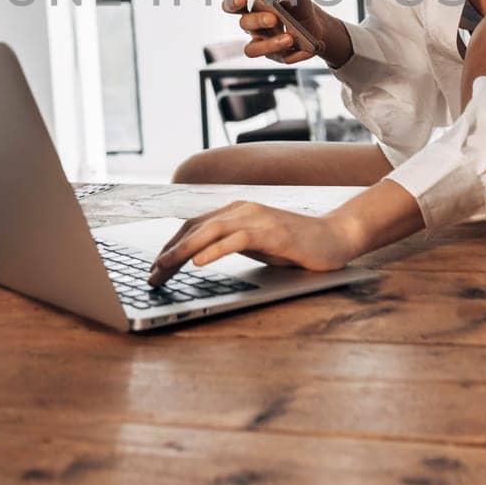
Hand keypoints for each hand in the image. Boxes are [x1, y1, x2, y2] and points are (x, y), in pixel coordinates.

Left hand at [148, 200, 355, 285]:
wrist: (334, 237)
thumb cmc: (294, 245)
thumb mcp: (256, 244)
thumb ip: (230, 243)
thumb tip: (198, 257)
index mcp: (236, 211)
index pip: (194, 227)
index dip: (171, 246)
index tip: (155, 268)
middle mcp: (242, 209)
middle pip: (195, 228)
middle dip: (169, 252)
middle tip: (151, 275)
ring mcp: (257, 218)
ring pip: (210, 231)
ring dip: (183, 252)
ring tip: (164, 268)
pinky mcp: (272, 231)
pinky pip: (236, 239)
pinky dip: (214, 250)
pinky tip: (199, 262)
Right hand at [224, 0, 346, 65]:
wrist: (315, 25)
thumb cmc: (299, 6)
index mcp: (253, 6)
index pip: (234, 3)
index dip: (233, 1)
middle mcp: (253, 26)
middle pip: (244, 24)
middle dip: (257, 20)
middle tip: (274, 19)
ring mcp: (262, 43)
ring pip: (252, 49)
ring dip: (270, 44)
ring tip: (290, 39)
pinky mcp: (276, 56)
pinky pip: (280, 58)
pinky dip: (295, 54)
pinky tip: (308, 50)